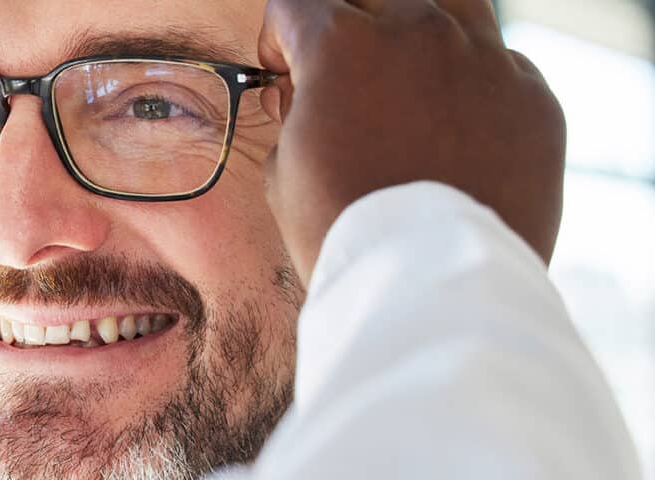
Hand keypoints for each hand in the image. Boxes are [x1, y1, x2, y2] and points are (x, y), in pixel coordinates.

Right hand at [257, 0, 564, 281]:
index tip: (287, 75)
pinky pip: (502, 66)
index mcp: (342, 43)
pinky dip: (474, 85)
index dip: (281, 41)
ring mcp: (485, 61)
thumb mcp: (283, 170)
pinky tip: (455, 130)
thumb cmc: (342, 230)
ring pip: (453, 5)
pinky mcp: (534, 99)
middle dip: (348, 27)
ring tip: (410, 81)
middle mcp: (418, 32)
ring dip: (419, 34)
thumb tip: (307, 98)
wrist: (430, 283)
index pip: (295, 1)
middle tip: (343, 78)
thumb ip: (295, 114)